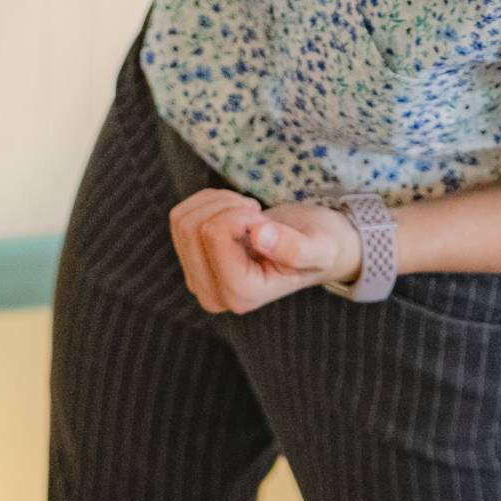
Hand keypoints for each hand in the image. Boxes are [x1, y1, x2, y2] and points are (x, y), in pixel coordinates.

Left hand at [168, 190, 359, 314]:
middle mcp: (215, 297)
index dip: (240, 214)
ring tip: (249, 216)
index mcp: (243, 296)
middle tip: (257, 217)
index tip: (265, 222)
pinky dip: (208, 204)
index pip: (213, 234)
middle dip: (227, 207)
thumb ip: (296, 248)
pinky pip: (180, 216)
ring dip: (218, 204)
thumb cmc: (320, 245)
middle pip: (191, 227)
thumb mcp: (321, 247)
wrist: (314, 246)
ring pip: (182, 220)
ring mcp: (199, 281)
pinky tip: (235, 216)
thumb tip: (259, 236)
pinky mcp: (191, 263)